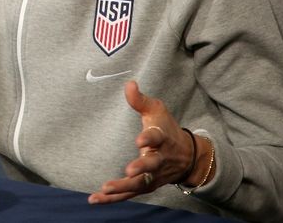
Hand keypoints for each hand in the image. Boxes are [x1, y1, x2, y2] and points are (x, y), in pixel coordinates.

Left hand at [88, 81, 193, 203]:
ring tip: (105, 188)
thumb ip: (140, 100)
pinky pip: (129, 194)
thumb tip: (128, 84)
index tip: (140, 140)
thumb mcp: (157, 111)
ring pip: (139, 184)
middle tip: (129, 170)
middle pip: (152, 165)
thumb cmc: (166, 129)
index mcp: (162, 138)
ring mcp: (153, 175)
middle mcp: (160, 159)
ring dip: (123, 187)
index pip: (156, 137)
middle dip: (142, 167)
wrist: (187, 156)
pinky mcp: (146, 186)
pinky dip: (113, 198)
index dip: (149, 138)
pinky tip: (94, 199)